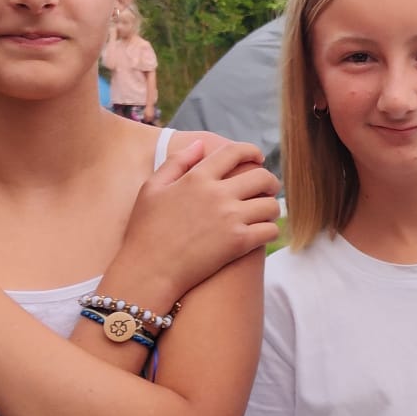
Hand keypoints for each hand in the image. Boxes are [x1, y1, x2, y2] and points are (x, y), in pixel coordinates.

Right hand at [113, 138, 279, 298]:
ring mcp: (230, 218)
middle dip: (270, 181)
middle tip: (268, 189)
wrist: (148, 271)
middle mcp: (217, 194)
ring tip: (265, 213)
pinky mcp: (238, 243)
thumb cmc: (145, 231)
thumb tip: (200, 144)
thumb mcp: (151, 188)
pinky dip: (271, 231)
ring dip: (271, 208)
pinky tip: (262, 233)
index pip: (235, 152)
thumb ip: (176, 162)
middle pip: (261, 177)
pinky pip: (270, 230)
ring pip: (271, 205)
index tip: (258, 158)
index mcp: (197, 177)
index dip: (252, 151)